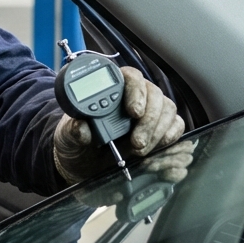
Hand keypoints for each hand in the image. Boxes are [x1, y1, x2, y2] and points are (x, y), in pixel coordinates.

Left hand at [54, 67, 184, 184]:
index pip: (131, 77)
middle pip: (155, 96)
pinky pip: (175, 129)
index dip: (136, 91)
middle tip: (137, 142)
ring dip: (158, 132)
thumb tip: (81, 127)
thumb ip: (74, 131)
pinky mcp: (159, 132)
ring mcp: (150, 114)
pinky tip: (156, 152)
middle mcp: (135, 98)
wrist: (82, 164)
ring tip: (140, 151)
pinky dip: (170, 141)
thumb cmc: (76, 142)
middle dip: (149, 120)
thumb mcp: (68, 136)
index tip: (133, 112)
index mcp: (112, 90)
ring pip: (168, 112)